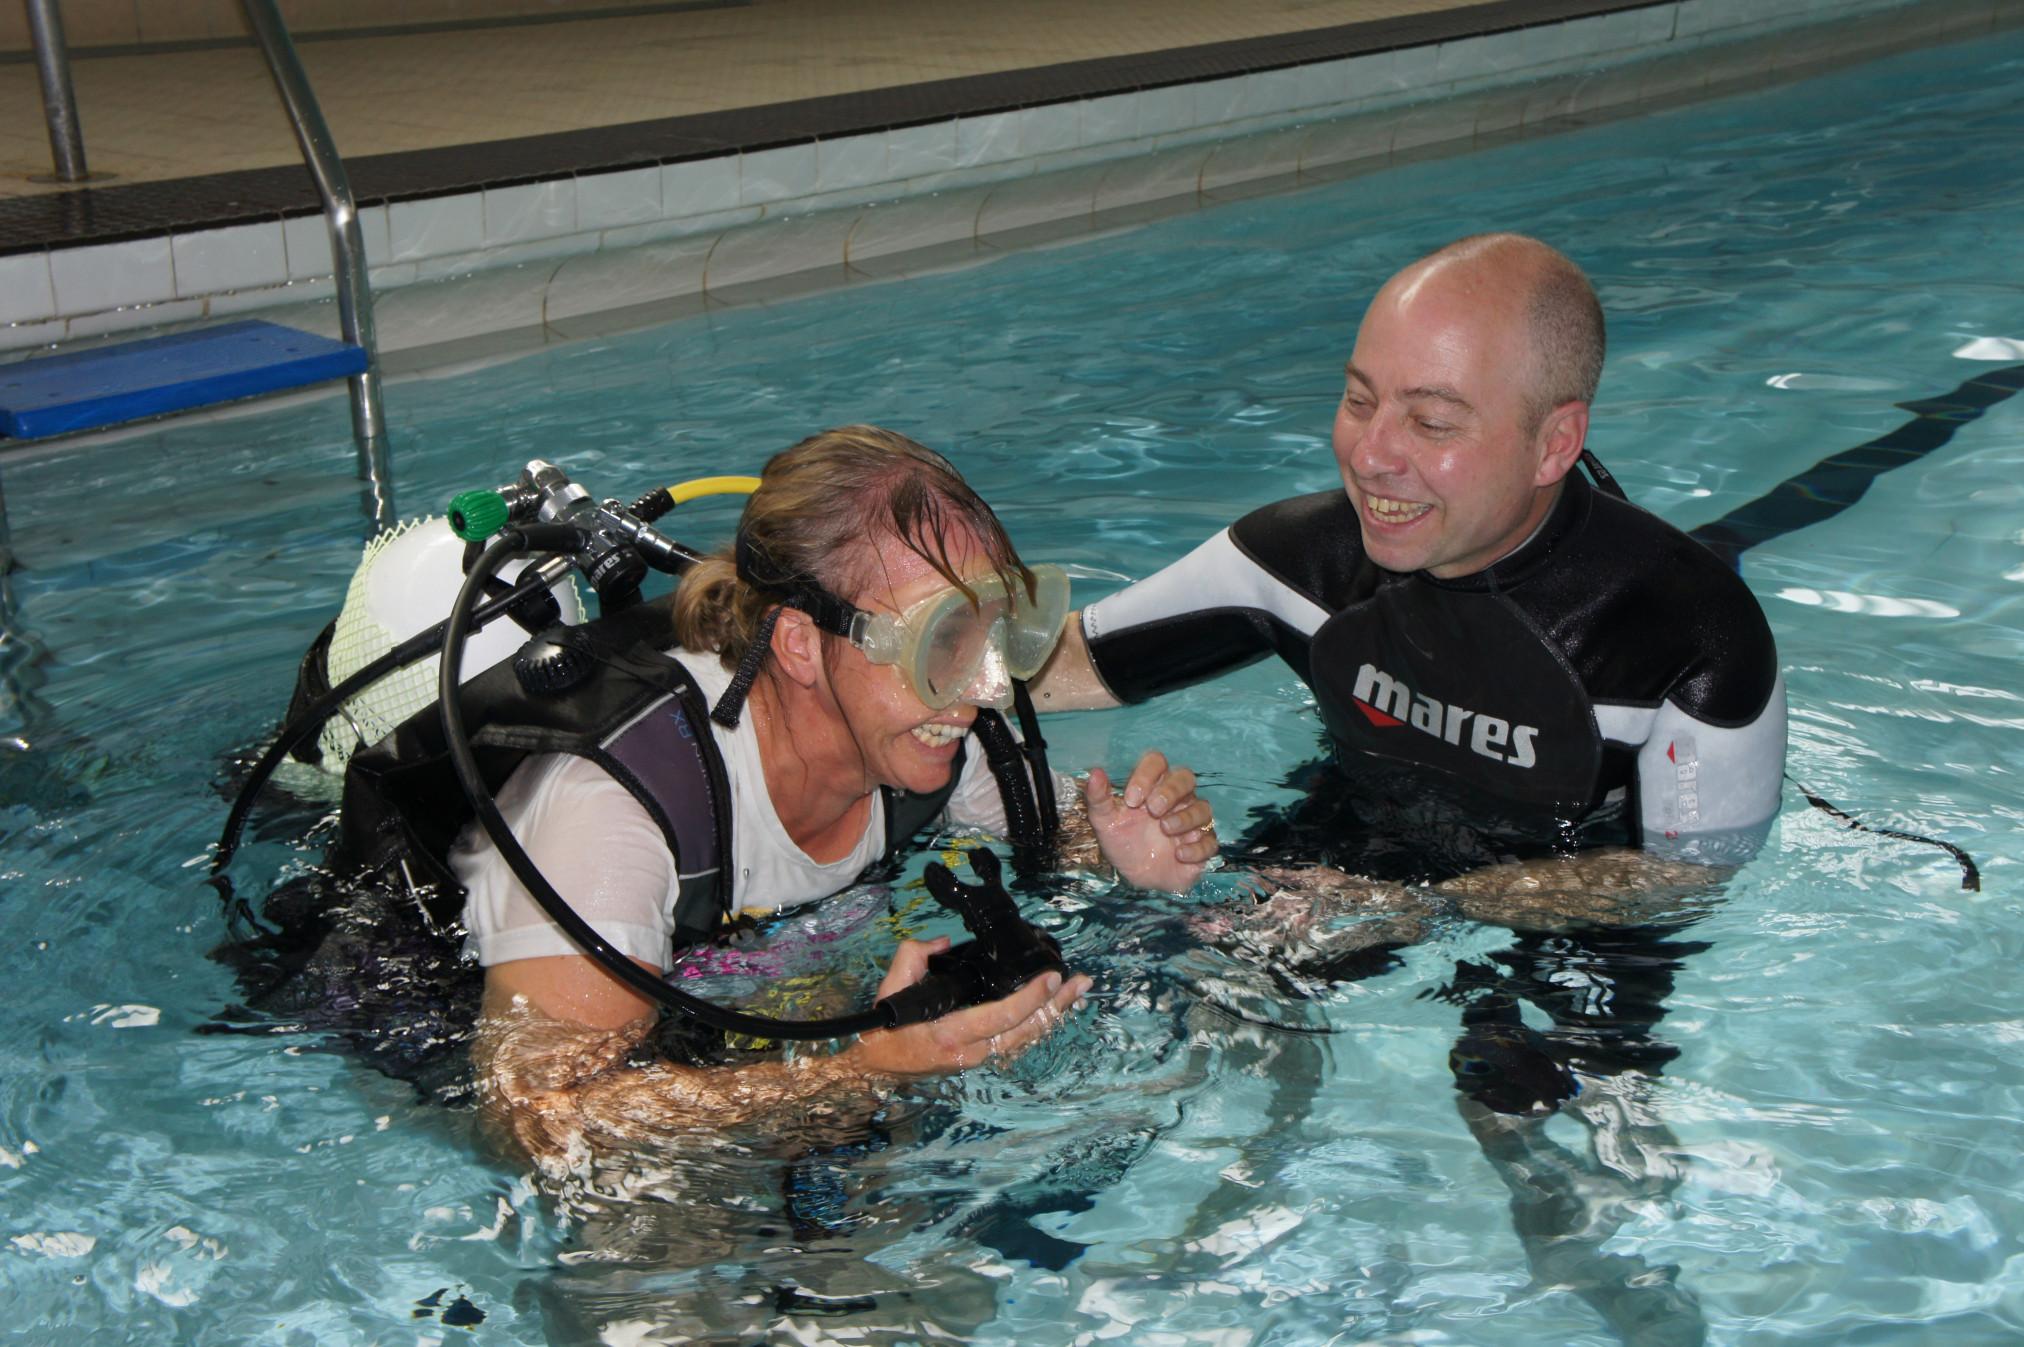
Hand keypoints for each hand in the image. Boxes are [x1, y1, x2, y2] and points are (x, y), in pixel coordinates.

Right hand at [847, 937, 1089, 1077]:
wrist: (880, 1065)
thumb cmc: (886, 1026)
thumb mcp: (892, 985)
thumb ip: (915, 955)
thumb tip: (945, 942)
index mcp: (952, 1033)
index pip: (1003, 1016)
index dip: (1031, 998)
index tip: (1052, 978)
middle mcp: (972, 1051)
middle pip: (1026, 1030)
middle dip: (1057, 1005)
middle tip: (1081, 982)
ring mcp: (978, 1058)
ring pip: (1026, 1038)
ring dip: (1054, 1014)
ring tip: (1078, 992)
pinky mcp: (982, 1057)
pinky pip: (1018, 1040)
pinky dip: (1039, 1023)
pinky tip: (1055, 1009)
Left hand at [1085, 749, 1216, 891]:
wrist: (1135, 878)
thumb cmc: (1123, 843)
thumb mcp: (1104, 822)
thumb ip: (1098, 798)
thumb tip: (1095, 773)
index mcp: (1152, 787)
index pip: (1157, 763)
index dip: (1147, 774)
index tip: (1131, 800)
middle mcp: (1176, 799)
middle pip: (1185, 777)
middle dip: (1171, 791)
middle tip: (1153, 810)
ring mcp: (1192, 821)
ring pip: (1202, 807)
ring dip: (1186, 818)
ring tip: (1166, 829)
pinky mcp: (1202, 845)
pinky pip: (1211, 841)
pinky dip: (1197, 847)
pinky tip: (1180, 854)